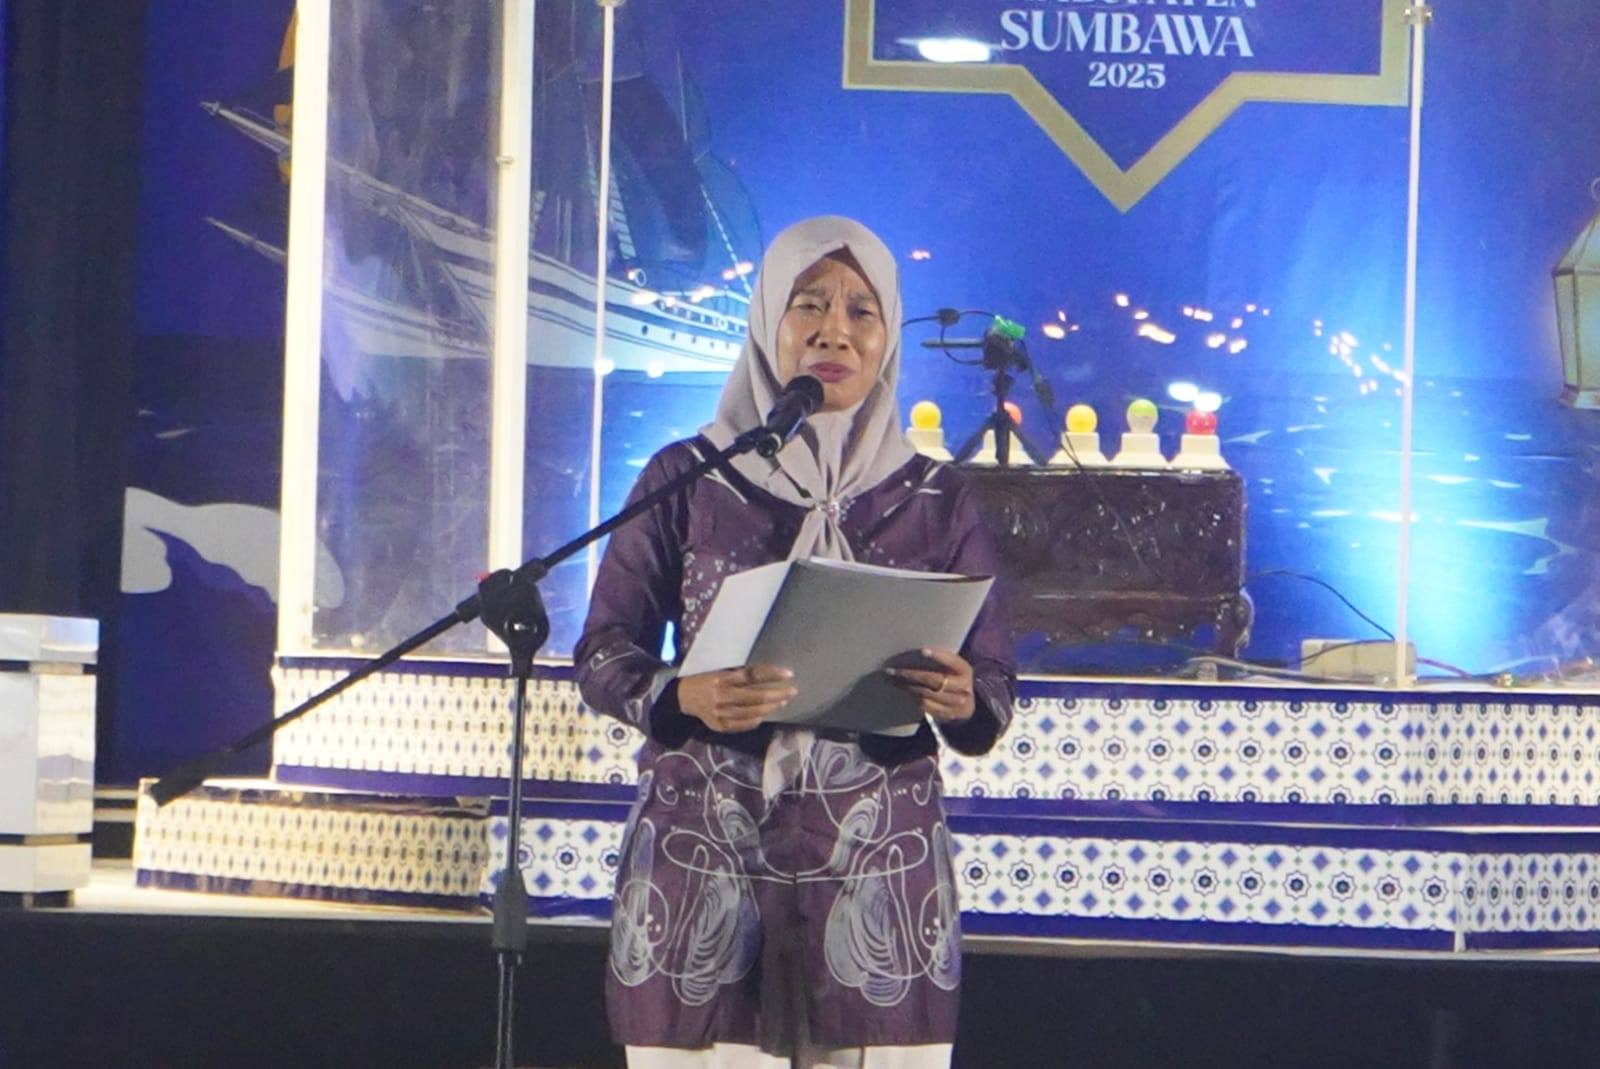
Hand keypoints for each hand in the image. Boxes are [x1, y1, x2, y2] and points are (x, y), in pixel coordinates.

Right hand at [676, 664, 795, 733]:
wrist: (684, 697)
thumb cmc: (706, 679)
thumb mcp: (721, 671)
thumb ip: (741, 674)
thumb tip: (769, 676)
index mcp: (722, 678)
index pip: (752, 675)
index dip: (771, 674)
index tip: (789, 674)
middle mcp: (721, 696)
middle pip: (755, 696)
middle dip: (777, 694)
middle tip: (792, 691)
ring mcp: (720, 713)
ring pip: (752, 712)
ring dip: (770, 707)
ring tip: (782, 702)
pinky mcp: (719, 726)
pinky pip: (743, 724)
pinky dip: (756, 720)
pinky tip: (765, 714)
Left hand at [887, 647, 975, 722]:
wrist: (967, 706)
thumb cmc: (955, 679)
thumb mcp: (955, 668)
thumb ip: (943, 660)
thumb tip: (918, 651)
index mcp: (965, 670)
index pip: (951, 661)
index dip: (938, 656)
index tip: (922, 651)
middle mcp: (963, 687)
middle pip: (934, 680)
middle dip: (910, 675)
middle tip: (891, 671)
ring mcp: (956, 703)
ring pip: (926, 694)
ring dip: (906, 687)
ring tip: (892, 681)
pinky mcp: (947, 714)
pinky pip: (925, 706)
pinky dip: (912, 698)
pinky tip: (902, 691)